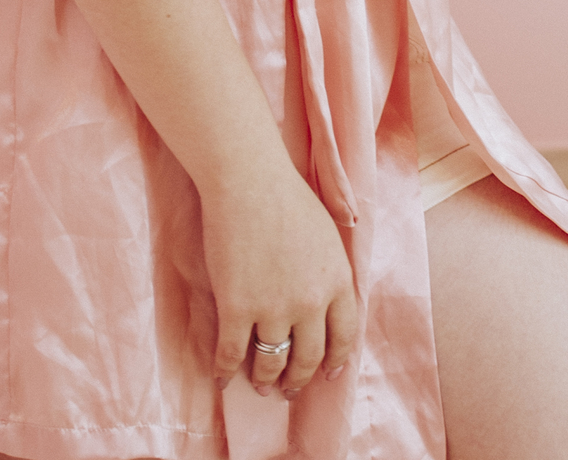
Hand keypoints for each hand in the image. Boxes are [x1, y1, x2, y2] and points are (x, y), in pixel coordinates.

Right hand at [200, 157, 357, 397]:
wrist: (248, 178)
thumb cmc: (286, 196)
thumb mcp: (328, 234)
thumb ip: (332, 271)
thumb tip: (333, 302)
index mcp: (338, 281)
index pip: (345, 337)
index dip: (335, 360)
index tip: (328, 373)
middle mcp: (311, 303)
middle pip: (309, 357)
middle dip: (298, 378)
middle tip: (289, 389)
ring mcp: (273, 309)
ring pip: (271, 361)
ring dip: (265, 378)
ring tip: (260, 384)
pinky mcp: (237, 308)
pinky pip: (232, 353)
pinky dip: (226, 371)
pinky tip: (222, 378)